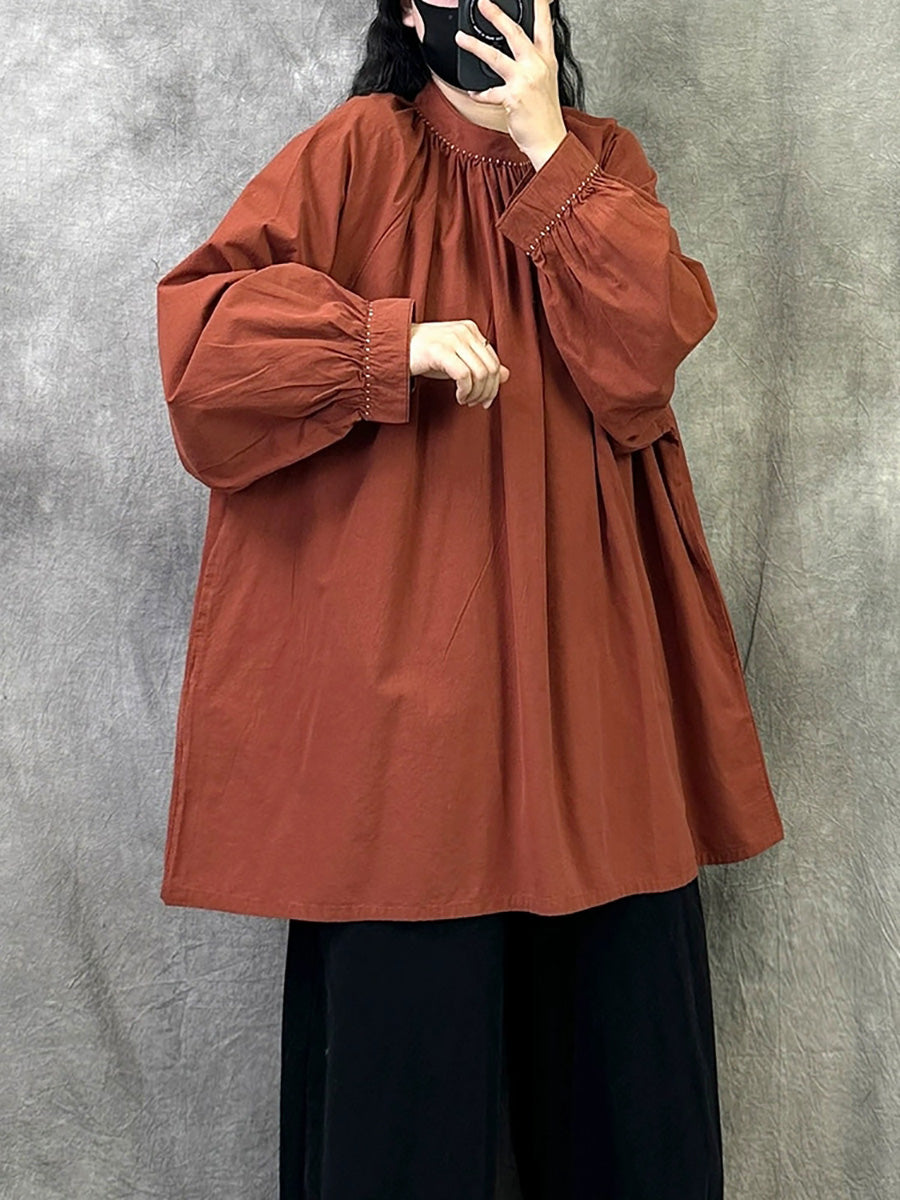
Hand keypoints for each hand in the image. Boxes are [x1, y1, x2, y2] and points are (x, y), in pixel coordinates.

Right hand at [409, 319, 509, 408]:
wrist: (394, 347)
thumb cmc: (425, 355)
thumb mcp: (457, 359)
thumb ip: (481, 364)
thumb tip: (506, 375)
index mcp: (471, 330)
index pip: (494, 360)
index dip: (494, 385)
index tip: (485, 400)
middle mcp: (465, 331)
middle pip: (490, 368)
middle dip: (487, 392)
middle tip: (476, 404)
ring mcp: (453, 339)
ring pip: (480, 373)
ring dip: (475, 394)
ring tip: (465, 400)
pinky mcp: (441, 350)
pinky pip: (464, 376)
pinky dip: (465, 391)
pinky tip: (458, 397)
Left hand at [455, 0, 567, 170]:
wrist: (550, 140)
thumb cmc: (545, 114)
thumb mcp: (546, 81)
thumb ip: (534, 62)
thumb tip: (520, 50)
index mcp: (546, 59)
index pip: (544, 24)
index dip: (539, 5)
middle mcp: (536, 66)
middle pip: (515, 33)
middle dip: (497, 15)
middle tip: (483, 4)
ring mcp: (524, 81)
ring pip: (495, 57)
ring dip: (475, 46)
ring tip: (461, 38)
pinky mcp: (513, 97)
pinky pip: (489, 92)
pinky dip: (479, 93)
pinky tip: (473, 93)